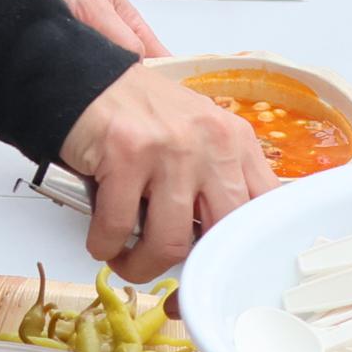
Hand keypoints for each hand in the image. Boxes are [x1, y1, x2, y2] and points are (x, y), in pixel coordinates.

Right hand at [60, 65, 272, 277]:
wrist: (87, 79)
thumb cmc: (140, 115)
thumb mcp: (198, 139)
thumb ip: (217, 182)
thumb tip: (218, 248)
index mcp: (235, 141)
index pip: (264, 208)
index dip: (241, 252)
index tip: (217, 272)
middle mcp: (212, 142)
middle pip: (220, 235)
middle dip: (188, 267)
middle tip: (166, 271)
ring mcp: (171, 147)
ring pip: (168, 242)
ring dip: (140, 264)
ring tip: (125, 256)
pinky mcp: (127, 154)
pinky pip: (117, 228)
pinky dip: (104, 245)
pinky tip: (101, 238)